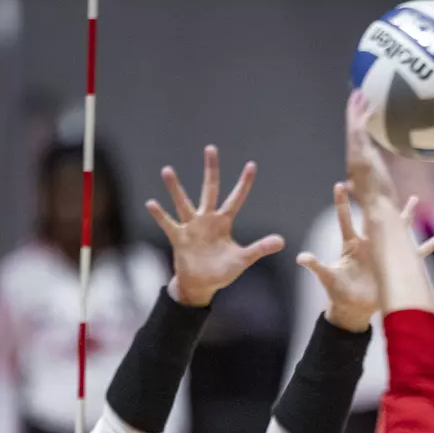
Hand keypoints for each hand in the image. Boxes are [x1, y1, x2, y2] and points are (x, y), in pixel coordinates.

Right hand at [145, 146, 284, 307]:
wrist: (201, 284)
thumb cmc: (221, 270)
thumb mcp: (243, 259)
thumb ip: (260, 248)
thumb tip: (282, 241)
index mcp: (223, 222)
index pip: (236, 199)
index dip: (244, 183)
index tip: (252, 165)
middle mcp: (207, 219)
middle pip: (209, 189)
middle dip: (211, 170)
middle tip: (211, 148)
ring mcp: (191, 227)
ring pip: (183, 203)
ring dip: (175, 189)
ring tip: (167, 170)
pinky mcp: (179, 238)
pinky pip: (168, 224)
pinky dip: (160, 215)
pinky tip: (151, 203)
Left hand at [296, 183, 433, 331]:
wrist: (354, 307)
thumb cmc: (339, 292)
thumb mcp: (328, 278)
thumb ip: (316, 266)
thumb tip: (301, 257)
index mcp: (352, 243)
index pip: (346, 218)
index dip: (343, 202)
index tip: (341, 184)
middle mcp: (370, 243)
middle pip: (375, 216)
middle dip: (378, 199)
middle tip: (380, 179)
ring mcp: (384, 254)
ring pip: (397, 229)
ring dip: (405, 216)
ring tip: (413, 199)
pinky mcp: (395, 267)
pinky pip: (413, 256)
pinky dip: (424, 249)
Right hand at [345, 90, 398, 208]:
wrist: (380, 212)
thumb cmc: (388, 211)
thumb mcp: (396, 202)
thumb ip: (402, 197)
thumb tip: (414, 198)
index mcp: (363, 172)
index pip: (361, 147)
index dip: (361, 131)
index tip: (366, 118)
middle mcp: (357, 163)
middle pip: (355, 134)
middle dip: (355, 115)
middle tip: (359, 96)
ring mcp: (356, 157)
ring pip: (354, 129)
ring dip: (354, 110)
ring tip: (358, 93)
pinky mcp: (358, 154)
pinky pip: (357, 130)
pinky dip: (356, 115)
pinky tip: (362, 102)